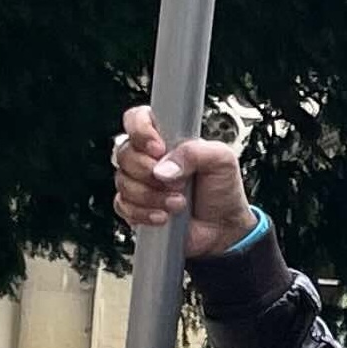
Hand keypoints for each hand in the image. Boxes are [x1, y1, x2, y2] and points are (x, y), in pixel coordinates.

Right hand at [112, 104, 253, 259]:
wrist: (224, 229)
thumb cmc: (223, 191)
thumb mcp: (222, 160)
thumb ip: (194, 152)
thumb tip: (163, 168)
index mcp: (167, 138)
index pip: (136, 118)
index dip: (141, 131)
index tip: (159, 149)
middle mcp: (149, 158)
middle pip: (124, 152)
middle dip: (149, 171)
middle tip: (177, 182)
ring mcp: (140, 183)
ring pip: (123, 181)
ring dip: (152, 195)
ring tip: (179, 202)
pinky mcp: (136, 207)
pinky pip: (123, 205)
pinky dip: (144, 213)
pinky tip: (164, 216)